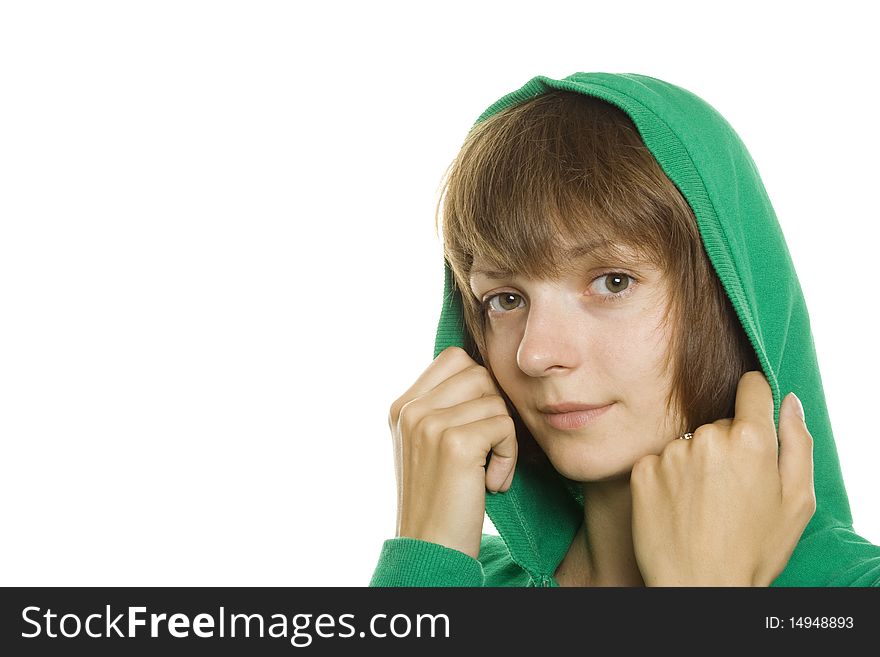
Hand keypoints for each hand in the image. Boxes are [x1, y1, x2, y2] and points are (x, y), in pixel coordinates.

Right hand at [388, 346, 517, 559]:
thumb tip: (484, 373)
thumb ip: (442, 408)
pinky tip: (492, 483)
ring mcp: (428, 424)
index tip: (478, 428)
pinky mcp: (454, 444)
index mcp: (402, 406)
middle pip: (479, 374)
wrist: (429, 549)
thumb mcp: (427, 446)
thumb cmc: (439, 500)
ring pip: (495, 399)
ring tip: (488, 471)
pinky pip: (505, 426)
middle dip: (495, 409)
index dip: (479, 387)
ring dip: (505, 437)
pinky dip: (509, 457)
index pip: (454, 359)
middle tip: (488, 449)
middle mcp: (410, 410)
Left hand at [630, 371, 815, 585]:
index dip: (755, 400)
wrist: (699, 588)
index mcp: (750, 438)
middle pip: (719, 424)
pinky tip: (678, 508)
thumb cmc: (754, 550)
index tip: (753, 417)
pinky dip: (668, 479)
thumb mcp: (797, 501)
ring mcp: (670, 453)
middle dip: (727, 447)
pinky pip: (659, 461)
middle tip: (730, 491)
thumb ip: (796, 442)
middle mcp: (706, 436)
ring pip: (688, 445)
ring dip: (695, 464)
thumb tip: (787, 399)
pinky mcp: (641, 470)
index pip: (752, 387)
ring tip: (702, 505)